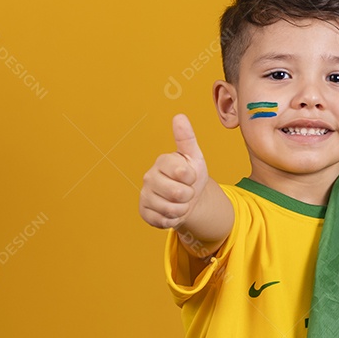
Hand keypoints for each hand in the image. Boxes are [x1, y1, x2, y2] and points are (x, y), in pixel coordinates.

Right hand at [138, 114, 209, 228]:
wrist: (188, 200)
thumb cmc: (191, 176)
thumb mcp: (194, 157)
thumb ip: (186, 138)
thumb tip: (179, 116)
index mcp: (162, 161)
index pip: (183, 173)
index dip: (192, 178)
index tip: (190, 175)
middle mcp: (149, 177)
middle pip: (177, 193)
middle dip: (189, 195)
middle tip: (186, 190)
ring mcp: (145, 195)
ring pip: (171, 209)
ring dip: (182, 209)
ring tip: (180, 201)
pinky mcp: (144, 212)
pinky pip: (163, 221)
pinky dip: (172, 219)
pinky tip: (172, 212)